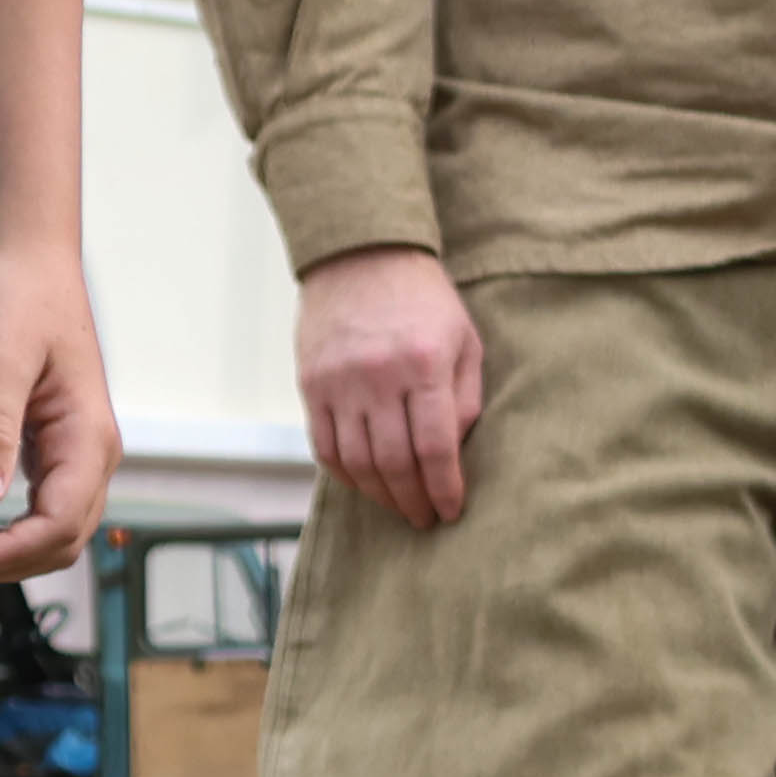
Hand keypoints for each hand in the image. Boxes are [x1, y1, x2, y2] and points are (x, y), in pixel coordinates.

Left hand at [0, 235, 115, 582]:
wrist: (32, 266)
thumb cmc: (18, 305)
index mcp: (89, 438)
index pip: (60, 523)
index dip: (6, 551)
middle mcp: (96, 453)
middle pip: (67, 538)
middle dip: (7, 560)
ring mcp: (83, 451)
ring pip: (62, 530)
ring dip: (13, 551)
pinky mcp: (62, 446)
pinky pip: (51, 507)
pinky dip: (16, 530)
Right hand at [298, 245, 487, 527]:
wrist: (362, 257)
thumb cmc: (425, 301)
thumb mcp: (465, 341)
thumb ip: (465, 397)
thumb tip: (458, 452)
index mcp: (425, 365)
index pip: (435, 447)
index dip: (444, 487)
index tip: (452, 510)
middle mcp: (378, 377)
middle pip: (394, 461)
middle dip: (413, 499)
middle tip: (427, 519)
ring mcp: (338, 382)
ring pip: (356, 460)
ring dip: (380, 494)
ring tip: (401, 507)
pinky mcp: (310, 384)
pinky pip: (323, 445)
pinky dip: (344, 474)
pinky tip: (365, 485)